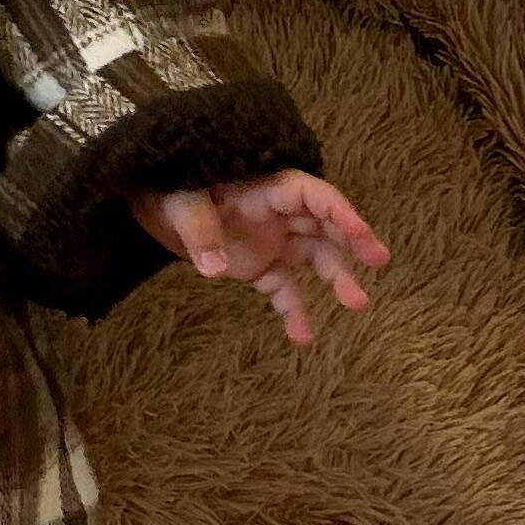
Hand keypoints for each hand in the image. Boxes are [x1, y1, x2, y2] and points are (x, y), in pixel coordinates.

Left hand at [130, 170, 387, 349]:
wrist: (146, 201)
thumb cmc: (163, 186)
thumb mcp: (175, 199)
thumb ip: (197, 228)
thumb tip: (216, 268)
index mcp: (260, 187)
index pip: (309, 194)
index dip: (338, 210)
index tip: (361, 232)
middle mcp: (273, 213)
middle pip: (322, 224)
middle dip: (352, 240)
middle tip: (378, 262)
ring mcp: (268, 239)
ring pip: (313, 257)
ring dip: (335, 278)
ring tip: (357, 304)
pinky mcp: (256, 266)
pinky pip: (283, 288)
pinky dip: (294, 310)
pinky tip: (302, 338)